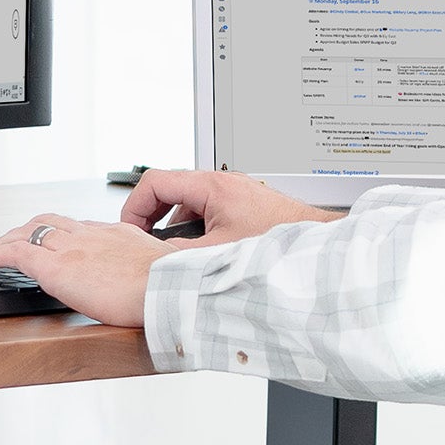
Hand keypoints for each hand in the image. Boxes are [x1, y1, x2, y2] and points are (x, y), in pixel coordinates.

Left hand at [0, 214, 170, 327]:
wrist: (169, 288)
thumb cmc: (171, 288)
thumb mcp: (158, 270)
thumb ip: (143, 270)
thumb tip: (143, 284)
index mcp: (116, 235)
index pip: (80, 227)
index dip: (61, 234)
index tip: (55, 242)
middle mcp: (90, 235)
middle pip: (49, 223)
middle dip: (28, 230)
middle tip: (14, 240)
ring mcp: (70, 248)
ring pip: (28, 232)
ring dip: (6, 240)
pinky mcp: (55, 267)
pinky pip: (14, 253)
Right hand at [119, 168, 342, 243]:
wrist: (315, 247)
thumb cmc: (277, 242)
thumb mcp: (216, 253)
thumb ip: (180, 255)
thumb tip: (154, 261)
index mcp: (211, 186)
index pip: (154, 182)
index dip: (134, 206)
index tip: (129, 227)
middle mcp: (222, 183)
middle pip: (169, 189)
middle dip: (151, 215)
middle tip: (143, 239)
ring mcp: (233, 192)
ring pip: (188, 200)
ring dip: (173, 223)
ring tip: (170, 247)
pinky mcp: (242, 205)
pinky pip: (206, 209)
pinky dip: (194, 226)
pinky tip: (200, 250)